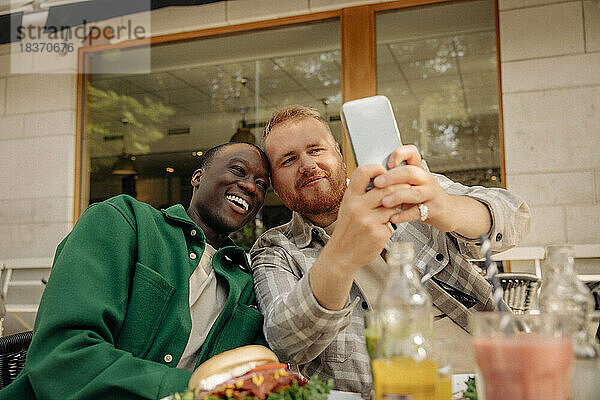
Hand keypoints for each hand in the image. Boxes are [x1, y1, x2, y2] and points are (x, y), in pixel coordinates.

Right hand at [309, 164, 399, 309]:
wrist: (341, 255)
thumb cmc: (347, 229)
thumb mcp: (348, 207)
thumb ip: (362, 194)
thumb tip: (383, 178)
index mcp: (350, 196)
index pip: (364, 171)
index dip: (378, 169)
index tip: (385, 173)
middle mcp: (357, 206)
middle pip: (386, 187)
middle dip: (399, 187)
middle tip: (405, 187)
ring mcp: (368, 220)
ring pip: (393, 205)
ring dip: (396, 207)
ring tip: (390, 211)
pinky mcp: (378, 233)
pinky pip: (393, 222)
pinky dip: (391, 224)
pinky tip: (383, 228)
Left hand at [371, 145, 456, 231]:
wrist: (447, 212)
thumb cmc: (422, 198)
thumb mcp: (410, 186)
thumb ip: (395, 182)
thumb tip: (369, 180)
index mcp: (418, 170)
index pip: (412, 153)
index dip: (400, 154)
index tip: (387, 163)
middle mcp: (426, 179)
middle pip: (410, 172)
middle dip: (392, 177)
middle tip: (377, 183)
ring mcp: (431, 194)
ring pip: (414, 192)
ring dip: (397, 196)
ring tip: (384, 202)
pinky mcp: (434, 209)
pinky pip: (417, 211)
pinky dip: (404, 215)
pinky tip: (393, 218)